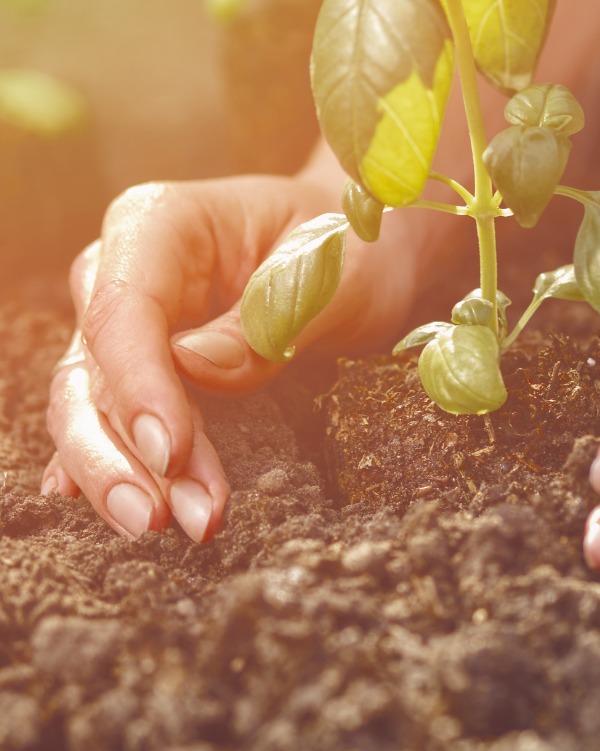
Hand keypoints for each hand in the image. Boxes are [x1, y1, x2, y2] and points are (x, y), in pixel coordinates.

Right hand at [42, 168, 424, 540]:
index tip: (170, 452)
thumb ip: (268, 320)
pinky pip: (112, 422)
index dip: (139, 388)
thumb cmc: (347, 248)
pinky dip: (121, 467)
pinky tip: (120, 511)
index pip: (123, 311)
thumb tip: (195, 366)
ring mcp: (125, 325)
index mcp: (159, 225)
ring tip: (178, 526)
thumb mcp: (330, 277)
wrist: (359, 254)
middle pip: (89, 371)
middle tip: (164, 518)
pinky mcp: (140, 369)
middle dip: (122, 453)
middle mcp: (121, 271)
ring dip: (128, 476)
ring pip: (91, 408)